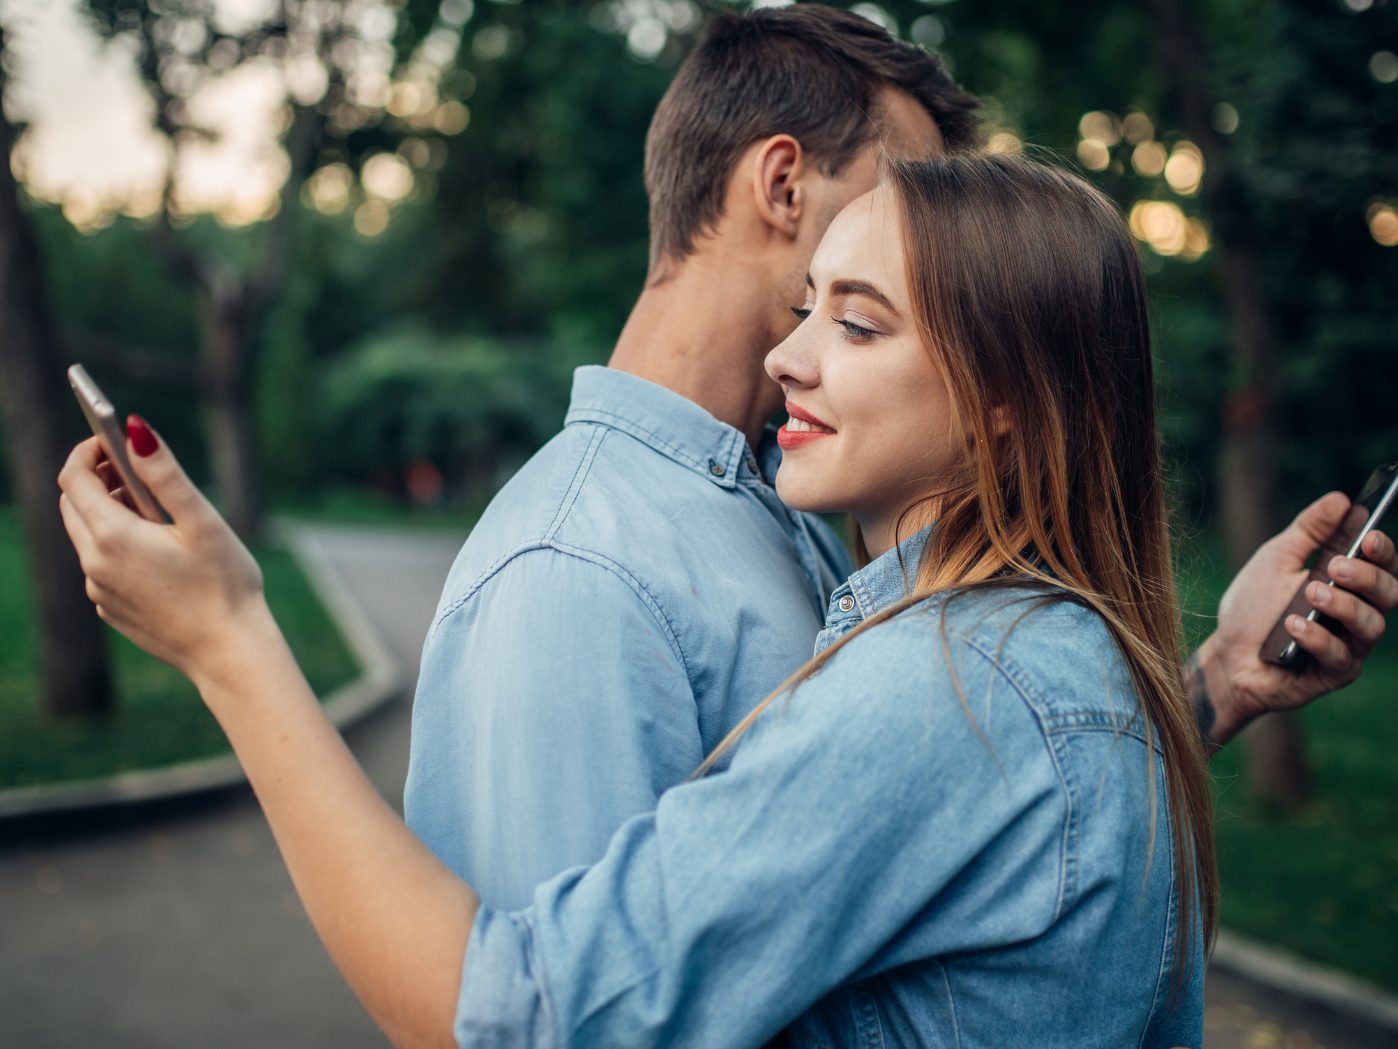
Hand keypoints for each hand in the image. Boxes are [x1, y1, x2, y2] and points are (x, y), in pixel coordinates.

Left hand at [57, 417, 267, 689]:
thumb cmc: (225, 584)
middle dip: (97, 479)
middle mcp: (94, 564)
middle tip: (138, 472)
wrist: (228, 653)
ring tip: (157, 514)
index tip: (113, 439)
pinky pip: (101, 567)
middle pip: (73, 505)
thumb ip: (165, 473)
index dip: (89, 450)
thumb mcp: (201, 521)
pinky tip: (161, 555)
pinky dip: (119, 547)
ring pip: (87, 537)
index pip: (74, 477)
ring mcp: (99, 591)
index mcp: (112, 536)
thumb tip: (134, 429)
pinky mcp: (111, 609)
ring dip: (109, 514)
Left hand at [1198, 491, 1396, 746]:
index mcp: (1348, 585)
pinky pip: (1340, 656)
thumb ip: (1308, 532)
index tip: (1370, 537)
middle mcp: (1356, 615)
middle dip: (1365, 577)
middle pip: (1388, 594)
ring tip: (1310, 593)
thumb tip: (1341, 499)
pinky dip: (1317, 637)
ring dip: (1342, 606)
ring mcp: (1348, 646)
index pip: (1382, 566)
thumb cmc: (1253, 608)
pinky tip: (1293, 625)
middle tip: (1335, 566)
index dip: (1383, 552)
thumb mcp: (1276, 560)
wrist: (1225, 656)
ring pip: (1371, 626)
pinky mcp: (1333, 674)